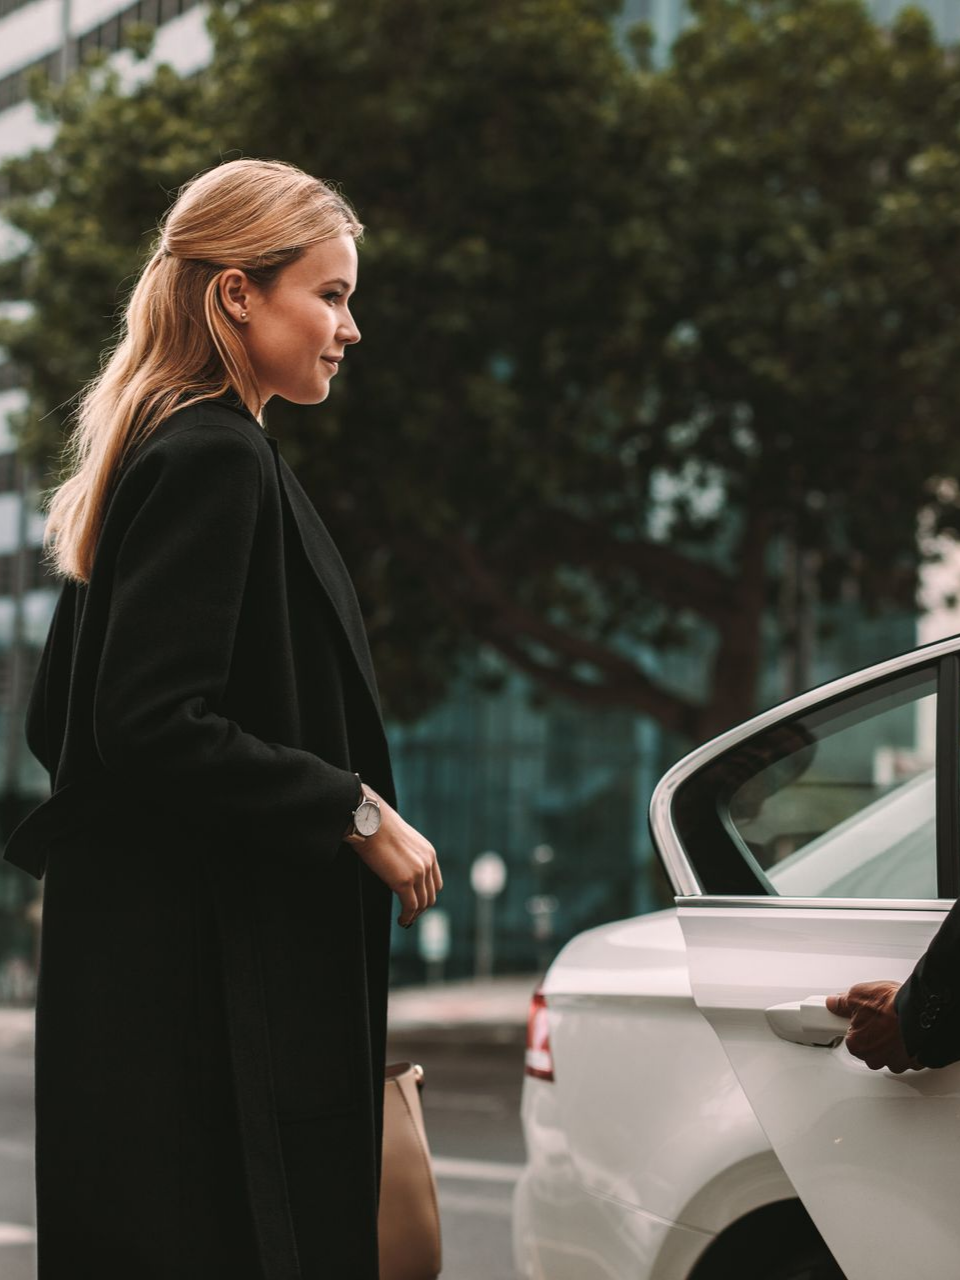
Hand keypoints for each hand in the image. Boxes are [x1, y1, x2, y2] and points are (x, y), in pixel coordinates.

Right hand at [347, 785, 441, 927]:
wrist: (370, 821)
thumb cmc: (378, 828)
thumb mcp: (400, 841)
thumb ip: (407, 856)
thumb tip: (399, 869)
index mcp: (429, 853)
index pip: (435, 883)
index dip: (427, 897)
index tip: (417, 905)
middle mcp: (428, 863)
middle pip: (431, 895)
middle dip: (421, 910)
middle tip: (409, 917)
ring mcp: (418, 872)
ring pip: (422, 904)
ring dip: (414, 916)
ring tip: (404, 921)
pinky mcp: (404, 881)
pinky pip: (411, 906)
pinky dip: (407, 917)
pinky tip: (401, 920)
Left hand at [826, 980, 922, 1072]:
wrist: (920, 1012)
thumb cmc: (890, 1006)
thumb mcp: (857, 995)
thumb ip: (842, 1002)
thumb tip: (834, 1003)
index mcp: (856, 1044)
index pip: (852, 1038)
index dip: (859, 1024)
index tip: (864, 1017)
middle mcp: (874, 1058)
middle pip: (870, 1049)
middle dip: (875, 1035)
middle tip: (881, 1018)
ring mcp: (895, 1062)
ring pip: (889, 1055)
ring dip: (891, 1043)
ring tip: (896, 1024)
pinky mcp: (914, 1062)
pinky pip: (907, 1057)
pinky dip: (908, 1046)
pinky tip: (908, 1033)